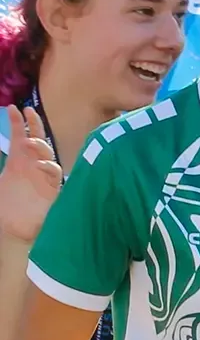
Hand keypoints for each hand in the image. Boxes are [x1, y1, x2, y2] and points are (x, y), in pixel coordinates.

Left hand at [0, 106, 61, 240]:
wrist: (15, 231)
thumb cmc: (4, 210)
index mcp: (18, 163)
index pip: (20, 137)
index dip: (18, 123)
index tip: (14, 108)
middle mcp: (32, 166)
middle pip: (38, 140)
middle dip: (35, 125)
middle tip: (29, 112)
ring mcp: (44, 176)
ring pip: (47, 153)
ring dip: (39, 145)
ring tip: (27, 143)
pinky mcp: (53, 189)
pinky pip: (55, 172)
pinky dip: (48, 166)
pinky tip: (39, 166)